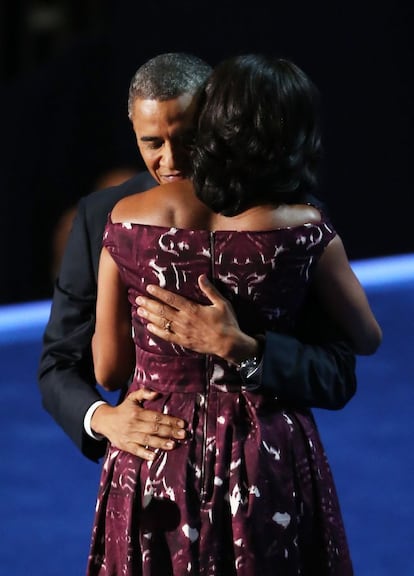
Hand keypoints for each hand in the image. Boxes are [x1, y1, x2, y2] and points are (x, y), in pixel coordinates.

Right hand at [91, 388, 186, 460]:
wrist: (105, 421)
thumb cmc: (123, 409)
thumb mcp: (132, 398)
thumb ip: (144, 393)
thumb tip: (157, 393)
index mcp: (138, 413)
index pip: (157, 417)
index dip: (170, 420)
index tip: (182, 424)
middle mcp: (134, 424)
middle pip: (154, 428)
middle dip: (170, 431)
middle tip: (183, 434)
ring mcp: (130, 436)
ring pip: (147, 440)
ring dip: (161, 443)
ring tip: (173, 445)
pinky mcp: (125, 445)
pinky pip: (136, 450)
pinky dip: (145, 454)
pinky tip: (154, 456)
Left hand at [136, 274, 258, 363]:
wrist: (229, 344)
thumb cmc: (227, 322)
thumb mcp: (222, 303)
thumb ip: (210, 290)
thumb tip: (202, 277)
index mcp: (193, 309)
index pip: (172, 299)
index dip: (159, 293)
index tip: (149, 288)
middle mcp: (184, 320)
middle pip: (162, 311)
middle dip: (149, 304)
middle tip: (138, 299)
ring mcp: (182, 332)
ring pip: (162, 323)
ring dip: (149, 316)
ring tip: (139, 311)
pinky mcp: (184, 342)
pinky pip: (167, 336)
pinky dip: (156, 331)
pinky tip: (149, 327)